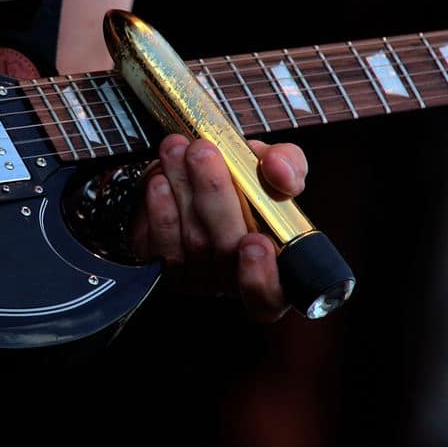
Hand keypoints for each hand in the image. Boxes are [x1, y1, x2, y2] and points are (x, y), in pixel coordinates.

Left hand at [130, 134, 307, 320]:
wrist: (201, 184)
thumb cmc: (247, 186)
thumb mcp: (275, 169)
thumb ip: (288, 166)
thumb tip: (279, 172)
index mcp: (272, 267)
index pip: (270, 296)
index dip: (262, 278)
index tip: (255, 244)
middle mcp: (233, 280)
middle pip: (225, 252)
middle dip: (214, 196)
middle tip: (203, 152)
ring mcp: (197, 278)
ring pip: (191, 241)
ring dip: (182, 188)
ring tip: (177, 150)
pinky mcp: (163, 268)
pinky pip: (160, 244)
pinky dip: (159, 209)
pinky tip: (160, 181)